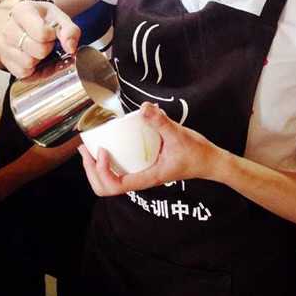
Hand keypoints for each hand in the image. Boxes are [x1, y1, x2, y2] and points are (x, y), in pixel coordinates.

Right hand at [0, 0, 80, 77]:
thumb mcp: (60, 18)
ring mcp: (4, 46)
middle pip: (37, 50)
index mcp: (22, 12)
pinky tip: (38, 63)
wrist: (29, 23)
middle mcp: (8, 29)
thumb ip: (70, 31)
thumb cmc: (44, 20)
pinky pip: (23, 75)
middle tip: (48, 43)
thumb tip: (71, 48)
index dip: (53, 36)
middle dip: (49, 50)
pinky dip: (34, 72)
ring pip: (28, 64)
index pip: (42, 33)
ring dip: (41, 62)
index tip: (52, 33)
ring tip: (43, 53)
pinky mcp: (5, 62)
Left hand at [78, 103, 224, 195]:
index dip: (102, 171)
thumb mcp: (179, 135)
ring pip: (110, 182)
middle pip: (106, 187)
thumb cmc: (197, 153)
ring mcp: (141, 174)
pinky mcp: (144, 167)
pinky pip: (118, 170)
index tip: (103, 150)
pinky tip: (106, 146)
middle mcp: (141, 179)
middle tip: (84, 149)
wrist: (210, 162)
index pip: (116, 186)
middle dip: (91, 170)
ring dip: (94, 168)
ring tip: (88, 149)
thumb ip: (161, 122)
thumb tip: (144, 108)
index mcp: (148, 178)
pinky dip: (106, 163)